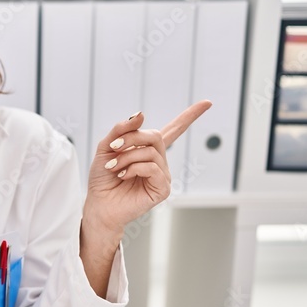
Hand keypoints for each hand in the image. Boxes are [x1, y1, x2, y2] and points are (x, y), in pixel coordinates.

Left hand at [82, 101, 212, 236]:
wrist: (98, 204)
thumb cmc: (102, 178)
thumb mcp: (106, 147)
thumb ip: (121, 129)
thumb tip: (141, 114)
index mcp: (148, 149)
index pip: (173, 129)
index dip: (190, 116)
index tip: (208, 102)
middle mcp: (159, 161)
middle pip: (156, 136)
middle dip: (131, 138)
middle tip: (113, 147)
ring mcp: (163, 175)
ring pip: (151, 152)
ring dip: (127, 157)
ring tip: (113, 167)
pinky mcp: (163, 189)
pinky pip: (153, 168)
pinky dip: (134, 168)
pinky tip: (123, 176)